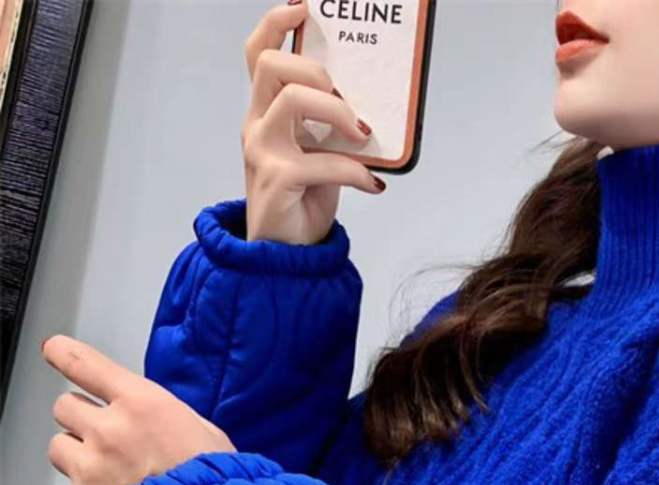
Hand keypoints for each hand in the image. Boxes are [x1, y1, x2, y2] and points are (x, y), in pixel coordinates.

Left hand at [42, 334, 236, 484]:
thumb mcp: (207, 435)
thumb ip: (166, 418)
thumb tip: (151, 416)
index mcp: (143, 405)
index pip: (83, 363)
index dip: (64, 355)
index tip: (56, 351)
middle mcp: (109, 430)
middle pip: (65, 405)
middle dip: (82, 419)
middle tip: (107, 439)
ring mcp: (90, 468)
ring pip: (59, 446)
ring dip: (78, 456)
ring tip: (110, 476)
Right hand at [242, 0, 383, 246]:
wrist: (284, 256)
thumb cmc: (301, 203)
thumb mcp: (318, 156)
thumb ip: (330, 130)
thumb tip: (368, 112)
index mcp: (264, 114)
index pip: (257, 56)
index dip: (274, 25)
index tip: (301, 7)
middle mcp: (257, 126)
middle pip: (271, 67)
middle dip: (316, 72)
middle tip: (346, 102)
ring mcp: (262, 152)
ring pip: (293, 100)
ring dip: (338, 112)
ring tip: (362, 135)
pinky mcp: (277, 180)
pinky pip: (324, 161)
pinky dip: (356, 171)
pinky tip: (372, 184)